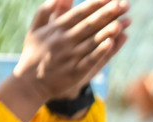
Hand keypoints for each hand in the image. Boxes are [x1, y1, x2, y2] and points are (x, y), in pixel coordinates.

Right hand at [12, 0, 130, 105]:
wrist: (29, 82)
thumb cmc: (34, 53)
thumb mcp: (36, 29)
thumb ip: (47, 10)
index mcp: (56, 29)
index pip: (79, 13)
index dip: (95, 4)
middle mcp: (64, 41)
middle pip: (89, 25)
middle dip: (107, 14)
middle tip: (123, 4)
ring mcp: (70, 57)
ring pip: (92, 41)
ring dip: (108, 31)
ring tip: (123, 21)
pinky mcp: (76, 72)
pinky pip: (90, 59)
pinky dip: (101, 51)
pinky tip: (111, 42)